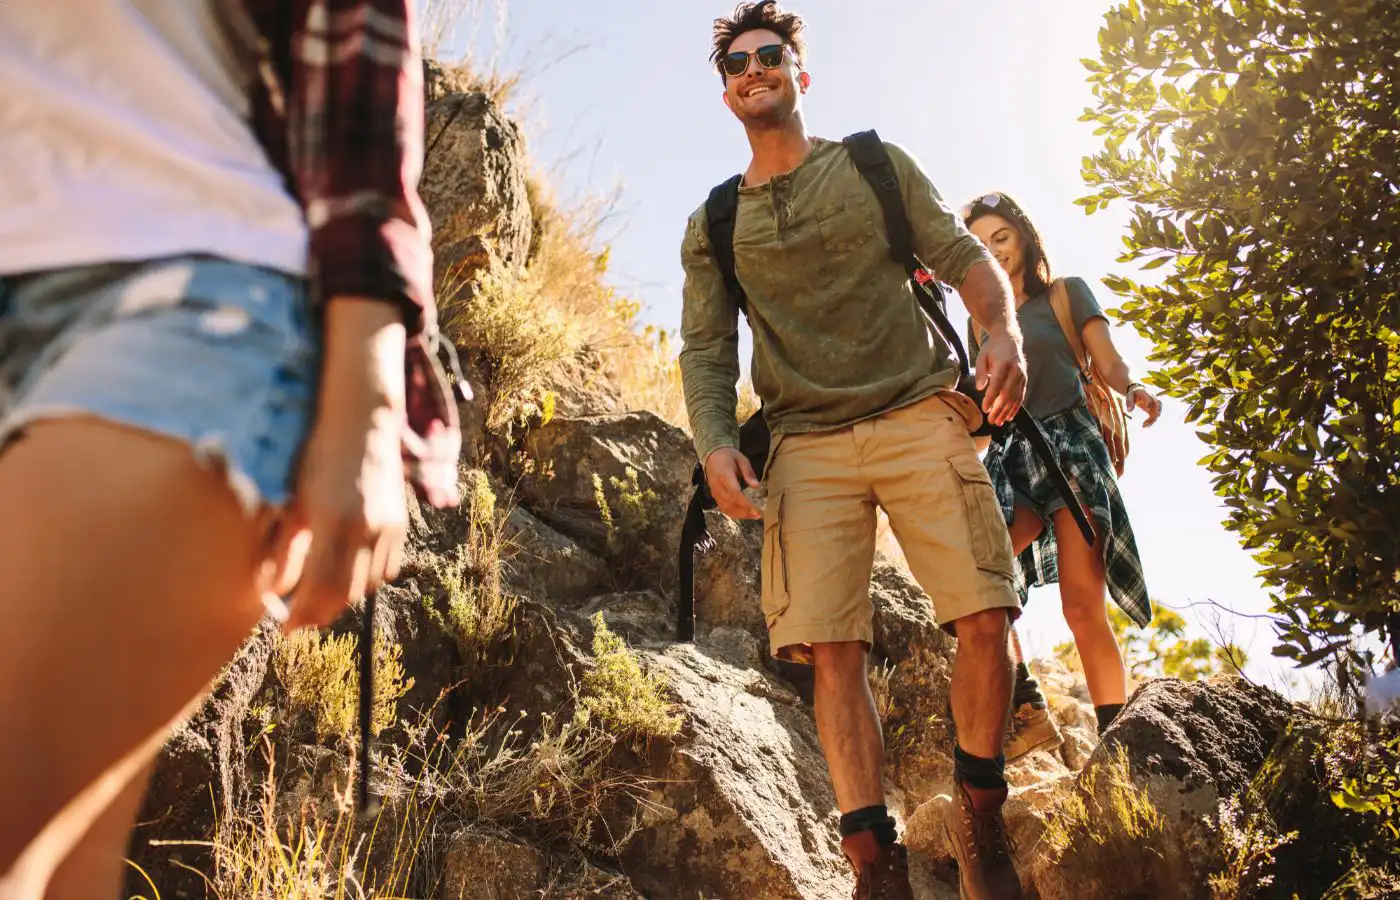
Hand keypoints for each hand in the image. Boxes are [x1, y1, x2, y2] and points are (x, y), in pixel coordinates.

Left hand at [264, 298, 408, 630]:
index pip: (319, 591)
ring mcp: (388, 528)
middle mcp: (365, 529)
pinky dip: (365, 579)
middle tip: (295, 616)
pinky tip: (345, 570)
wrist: (361, 421)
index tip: (282, 624)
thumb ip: (282, 549)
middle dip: (318, 612)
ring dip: (341, 596)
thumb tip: (270, 590)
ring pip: (367, 585)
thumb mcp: (292, 501)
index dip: (300, 615)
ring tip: (317, 593)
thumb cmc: (316, 455)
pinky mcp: (400, 524)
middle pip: (345, 595)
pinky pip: (386, 569)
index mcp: (333, 523)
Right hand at [704, 447, 761, 519]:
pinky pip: (723, 508)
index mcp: (725, 476)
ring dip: (740, 515)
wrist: (712, 454)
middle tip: (758, 515)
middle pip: (731, 504)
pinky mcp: (714, 495)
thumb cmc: (728, 455)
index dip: (746, 505)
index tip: (757, 511)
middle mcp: (718, 487)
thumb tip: (756, 486)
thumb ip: (748, 472)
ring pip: (727, 509)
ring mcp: (715, 492)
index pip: (735, 494)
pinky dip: (733, 514)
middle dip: (745, 512)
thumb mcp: (741, 459)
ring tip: (753, 516)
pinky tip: (743, 514)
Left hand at [974, 329, 1026, 426]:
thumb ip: (980, 372)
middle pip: (1008, 394)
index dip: (991, 398)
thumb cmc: (993, 348)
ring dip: (1007, 411)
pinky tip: (1010, 416)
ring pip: (1015, 397)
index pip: (997, 384)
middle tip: (991, 421)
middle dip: (999, 409)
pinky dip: (1015, 407)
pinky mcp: (1024, 379)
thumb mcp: (982, 356)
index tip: (985, 409)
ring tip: (999, 422)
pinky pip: (1021, 395)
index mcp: (1004, 363)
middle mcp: (1015, 370)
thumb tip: (980, 388)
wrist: (1009, 337)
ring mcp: (1022, 375)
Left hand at [1125, 383, 1161, 426]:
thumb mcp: (1129, 395)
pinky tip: (1144, 426)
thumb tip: (1129, 411)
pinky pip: (1154, 416)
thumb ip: (1129, 402)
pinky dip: (1151, 422)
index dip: (1148, 405)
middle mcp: (1153, 399)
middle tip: (1145, 422)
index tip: (1143, 409)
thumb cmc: (1133, 392)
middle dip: (1154, 415)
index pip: (1151, 400)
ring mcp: (1154, 405)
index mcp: (1148, 394)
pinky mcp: (1152, 409)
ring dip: (1152, 420)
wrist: (1137, 389)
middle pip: (1158, 407)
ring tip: (1143, 426)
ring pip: (1158, 413)